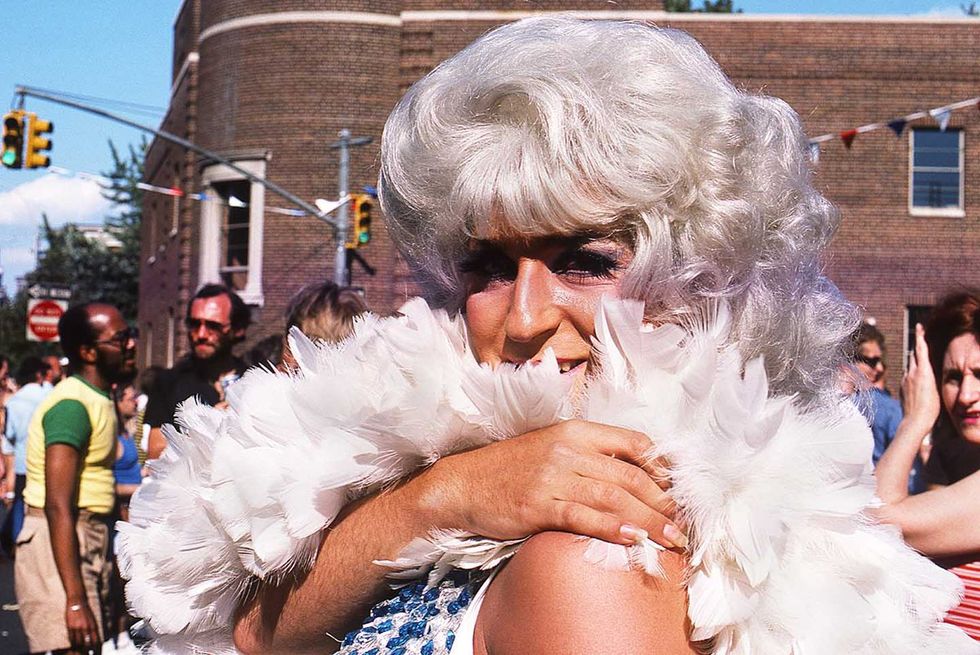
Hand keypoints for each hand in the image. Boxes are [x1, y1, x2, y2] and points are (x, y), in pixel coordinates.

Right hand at [65, 600, 100, 652]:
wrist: (77, 601)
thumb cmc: (86, 611)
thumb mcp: (92, 620)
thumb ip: (93, 629)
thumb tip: (94, 640)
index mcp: (94, 626)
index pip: (97, 642)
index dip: (97, 650)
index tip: (97, 654)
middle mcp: (87, 628)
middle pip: (87, 645)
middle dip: (87, 652)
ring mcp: (78, 627)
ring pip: (78, 643)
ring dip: (78, 649)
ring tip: (78, 653)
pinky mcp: (70, 626)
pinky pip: (71, 638)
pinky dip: (72, 643)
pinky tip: (73, 646)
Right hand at [419, 419, 685, 549]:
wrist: (462, 484)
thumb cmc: (508, 469)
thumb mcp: (550, 448)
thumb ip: (588, 455)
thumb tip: (631, 476)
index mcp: (575, 431)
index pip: (633, 442)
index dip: (663, 469)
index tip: (680, 492)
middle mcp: (567, 449)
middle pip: (630, 474)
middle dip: (664, 502)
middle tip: (684, 524)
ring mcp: (552, 477)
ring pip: (614, 496)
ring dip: (649, 519)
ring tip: (671, 538)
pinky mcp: (538, 505)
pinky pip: (583, 516)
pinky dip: (613, 527)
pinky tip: (633, 537)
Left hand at [901, 323, 940, 432]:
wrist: (916, 420)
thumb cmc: (931, 407)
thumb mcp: (936, 388)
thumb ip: (930, 375)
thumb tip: (926, 369)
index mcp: (923, 371)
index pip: (921, 349)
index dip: (920, 337)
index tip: (919, 326)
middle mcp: (912, 373)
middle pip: (914, 355)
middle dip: (918, 347)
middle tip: (921, 338)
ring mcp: (905, 379)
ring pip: (910, 365)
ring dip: (916, 362)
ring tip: (923, 362)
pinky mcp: (902, 386)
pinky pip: (908, 375)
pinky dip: (913, 374)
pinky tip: (919, 381)